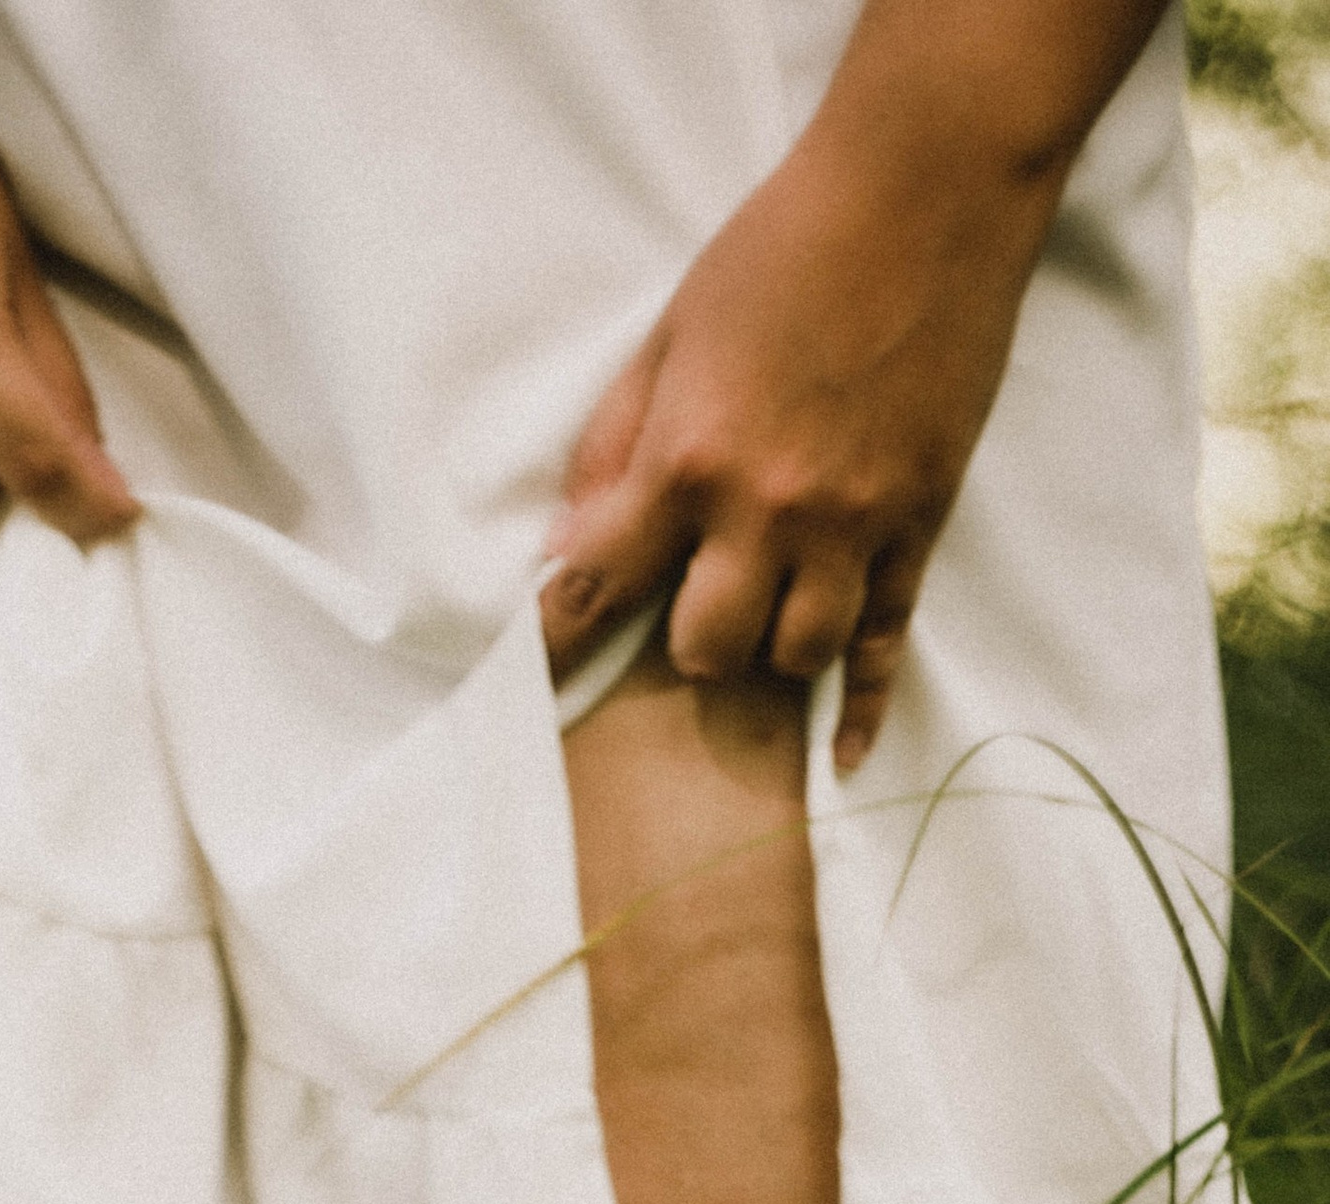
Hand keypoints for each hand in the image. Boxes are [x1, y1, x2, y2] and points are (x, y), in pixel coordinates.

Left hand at [543, 128, 1048, 773]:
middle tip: (691, 605)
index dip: (559, 634)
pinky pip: (886, 645)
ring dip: (769, 652)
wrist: (927, 188)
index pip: (599, 585)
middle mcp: (769, 510)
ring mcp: (854, 525)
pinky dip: (860, 709)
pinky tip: (838, 756)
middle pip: (706, 649)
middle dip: (687, 640)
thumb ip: (612, 446)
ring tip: (765, 615)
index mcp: (690, 459)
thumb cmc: (785, 245)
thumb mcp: (671, 334)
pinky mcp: (920, 522)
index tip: (537, 668)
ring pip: (796, 657)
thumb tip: (562, 548)